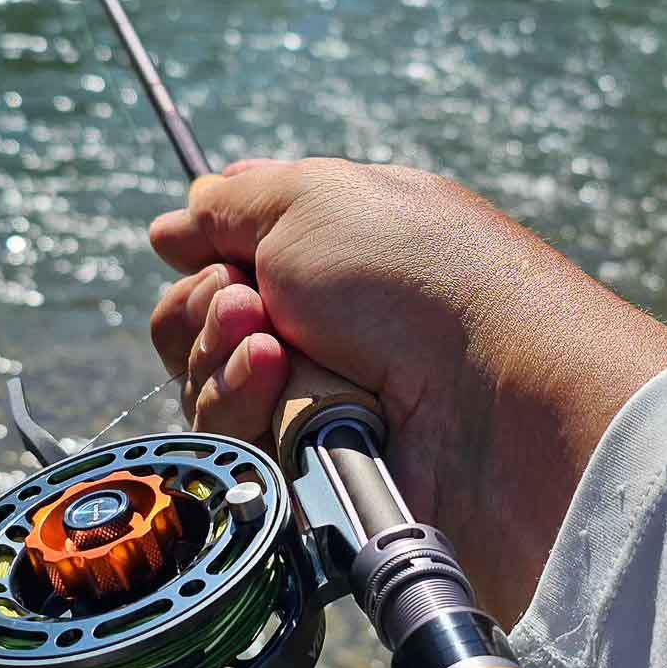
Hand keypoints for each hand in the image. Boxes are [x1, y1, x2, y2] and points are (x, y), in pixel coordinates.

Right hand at [149, 158, 666, 625]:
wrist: (492, 395)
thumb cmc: (414, 275)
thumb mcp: (315, 200)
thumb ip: (233, 204)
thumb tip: (174, 222)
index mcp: (327, 251)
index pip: (222, 259)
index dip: (202, 259)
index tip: (208, 254)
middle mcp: (317, 325)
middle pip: (198, 327)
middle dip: (206, 309)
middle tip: (252, 304)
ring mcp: (314, 399)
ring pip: (205, 386)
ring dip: (225, 359)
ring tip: (279, 351)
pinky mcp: (309, 466)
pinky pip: (231, 443)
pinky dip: (244, 406)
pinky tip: (285, 388)